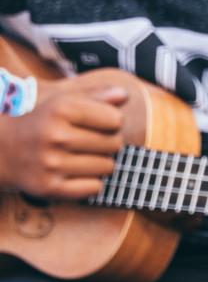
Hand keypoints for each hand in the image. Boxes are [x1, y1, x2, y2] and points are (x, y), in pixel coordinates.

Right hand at [0, 76, 127, 198]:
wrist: (2, 150)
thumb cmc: (39, 120)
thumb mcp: (61, 99)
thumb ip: (94, 94)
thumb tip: (123, 95)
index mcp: (61, 109)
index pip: (116, 119)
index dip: (112, 121)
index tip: (98, 123)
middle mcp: (56, 136)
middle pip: (114, 144)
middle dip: (109, 143)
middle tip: (91, 142)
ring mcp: (52, 164)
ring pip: (107, 167)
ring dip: (101, 163)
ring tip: (82, 156)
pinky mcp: (49, 187)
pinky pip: (95, 188)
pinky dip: (91, 182)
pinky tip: (76, 172)